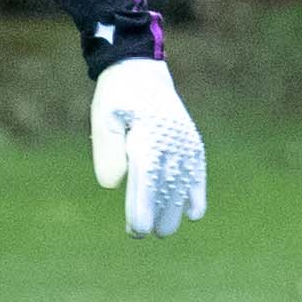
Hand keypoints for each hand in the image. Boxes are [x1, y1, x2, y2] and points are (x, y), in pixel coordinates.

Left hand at [91, 56, 207, 237]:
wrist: (141, 69)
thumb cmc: (117, 97)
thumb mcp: (103, 118)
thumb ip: (107, 151)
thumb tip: (115, 185)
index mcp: (147, 138)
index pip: (146, 182)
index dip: (143, 209)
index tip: (138, 229)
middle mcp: (171, 143)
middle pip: (166, 189)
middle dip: (156, 215)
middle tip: (140, 233)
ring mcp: (185, 143)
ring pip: (182, 185)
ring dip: (173, 210)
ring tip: (163, 230)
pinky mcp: (191, 142)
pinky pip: (197, 172)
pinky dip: (196, 193)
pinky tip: (194, 214)